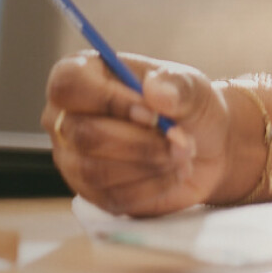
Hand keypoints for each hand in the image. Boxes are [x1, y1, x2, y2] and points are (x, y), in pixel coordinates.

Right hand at [39, 51, 237, 216]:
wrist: (205, 146)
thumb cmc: (186, 106)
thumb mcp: (191, 86)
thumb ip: (177, 86)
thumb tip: (157, 94)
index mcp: (82, 75)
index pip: (69, 84)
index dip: (109, 100)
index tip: (152, 113)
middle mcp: (66, 117)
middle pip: (84, 134)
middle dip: (140, 142)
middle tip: (180, 141)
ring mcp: (74, 158)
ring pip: (95, 171)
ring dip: (147, 166)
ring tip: (181, 156)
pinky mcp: (92, 192)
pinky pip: (111, 197)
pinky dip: (151, 187)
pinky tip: (173, 174)